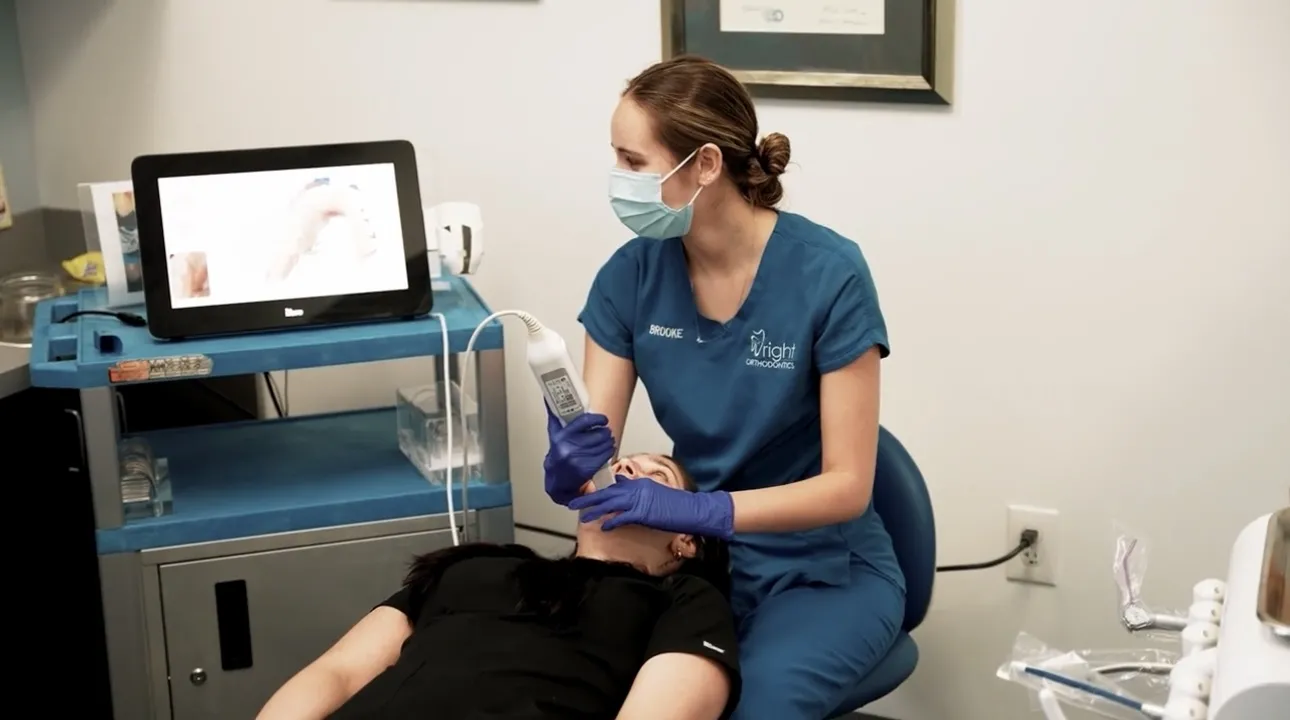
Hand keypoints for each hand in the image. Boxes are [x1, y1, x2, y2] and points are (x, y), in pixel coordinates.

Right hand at [543, 408, 613, 505]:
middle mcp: (568, 448)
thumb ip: (554, 416)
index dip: (597, 419)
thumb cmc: (557, 454)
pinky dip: (609, 450)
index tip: (603, 419)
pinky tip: (607, 449)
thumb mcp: (554, 434)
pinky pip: (606, 455)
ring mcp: (578, 459)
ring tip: (607, 439)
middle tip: (605, 430)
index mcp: (561, 436)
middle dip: (605, 431)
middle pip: (598, 434)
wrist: (557, 479)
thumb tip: (547, 396)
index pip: (584, 421)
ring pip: (604, 444)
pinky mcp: (587, 469)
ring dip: (609, 440)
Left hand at [568, 477, 734, 539]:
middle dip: (590, 497)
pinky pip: (621, 517)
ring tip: (582, 515)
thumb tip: (628, 498)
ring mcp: (639, 500)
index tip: (588, 490)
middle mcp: (637, 488)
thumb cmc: (677, 505)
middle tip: (574, 501)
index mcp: (640, 483)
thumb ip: (641, 494)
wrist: (692, 509)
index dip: (600, 488)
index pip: (615, 483)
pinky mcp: (642, 513)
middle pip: (608, 492)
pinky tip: (602, 527)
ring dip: (595, 509)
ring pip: (610, 503)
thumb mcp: (656, 495)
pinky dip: (611, 521)